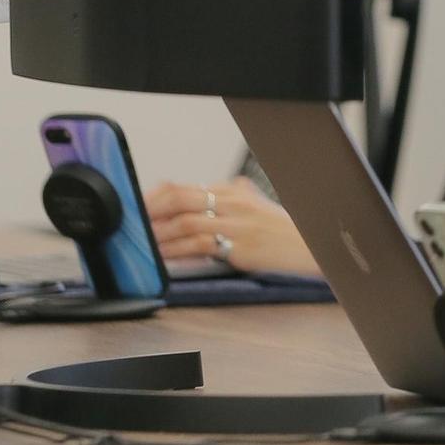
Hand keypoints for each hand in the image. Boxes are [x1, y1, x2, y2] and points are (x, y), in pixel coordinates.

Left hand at [144, 176, 320, 277]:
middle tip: (133, 224)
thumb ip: (234, 197)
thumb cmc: (283, 229)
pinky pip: (201, 246)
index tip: (138, 208)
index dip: (155, 197)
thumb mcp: (257, 205)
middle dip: (151, 212)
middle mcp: (232, 203)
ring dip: (160, 235)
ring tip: (144, 244)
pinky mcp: (240, 246)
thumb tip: (214, 192)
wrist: (311, 244)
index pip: (184, 187)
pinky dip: (178, 252)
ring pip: (186, 223)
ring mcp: (236, 224)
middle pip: (180, 199)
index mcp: (232, 191)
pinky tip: (167, 257)